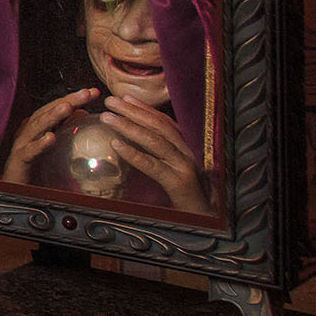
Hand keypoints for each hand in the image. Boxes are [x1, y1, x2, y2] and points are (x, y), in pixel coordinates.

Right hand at [3, 88, 96, 184]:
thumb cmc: (35, 170)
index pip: (55, 109)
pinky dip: (39, 144)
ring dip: (52, 116)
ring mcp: (21, 146)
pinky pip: (29, 152)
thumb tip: (82, 113)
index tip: (94, 92)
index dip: (73, 99)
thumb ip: (65, 130)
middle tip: (86, 93)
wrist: (15, 193)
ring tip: (68, 107)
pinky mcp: (18, 162)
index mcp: (37, 129)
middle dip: (66, 101)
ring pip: (36, 128)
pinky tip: (51, 137)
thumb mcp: (54, 147)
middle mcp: (27, 133)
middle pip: (46, 113)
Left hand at [99, 94, 212, 214]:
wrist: (208, 218)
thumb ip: (162, 156)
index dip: (144, 108)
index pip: (164, 122)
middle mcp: (186, 153)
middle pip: (158, 126)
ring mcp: (183, 166)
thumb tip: (134, 141)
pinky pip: (153, 166)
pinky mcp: (178, 182)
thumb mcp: (176, 171)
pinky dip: (134, 153)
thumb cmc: (189, 196)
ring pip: (155, 141)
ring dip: (129, 126)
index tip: (124, 97)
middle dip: (133, 111)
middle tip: (110, 101)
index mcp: (185, 148)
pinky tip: (116, 145)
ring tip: (107, 118)